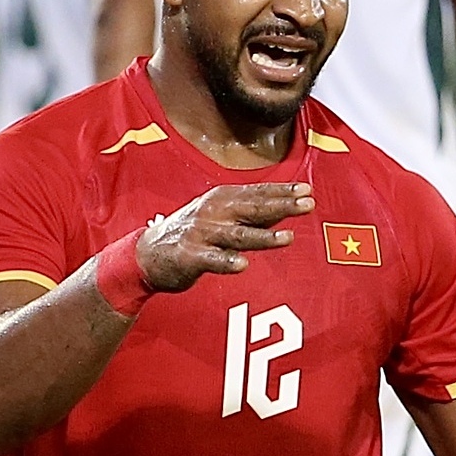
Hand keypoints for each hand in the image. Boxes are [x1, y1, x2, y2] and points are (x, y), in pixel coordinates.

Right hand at [136, 182, 310, 292]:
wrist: (148, 253)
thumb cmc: (194, 232)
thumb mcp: (221, 215)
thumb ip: (252, 213)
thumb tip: (288, 206)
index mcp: (222, 198)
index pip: (258, 193)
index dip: (283, 191)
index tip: (307, 190)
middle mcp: (213, 212)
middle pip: (253, 209)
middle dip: (281, 206)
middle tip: (308, 204)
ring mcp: (201, 234)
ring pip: (238, 235)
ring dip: (263, 236)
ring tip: (288, 237)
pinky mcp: (190, 256)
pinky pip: (211, 260)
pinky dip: (226, 261)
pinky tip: (243, 264)